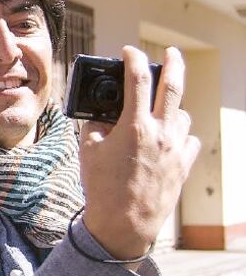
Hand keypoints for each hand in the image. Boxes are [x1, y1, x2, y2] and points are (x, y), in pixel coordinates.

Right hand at [79, 46, 199, 264]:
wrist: (124, 223)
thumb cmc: (101, 187)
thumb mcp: (88, 150)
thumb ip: (96, 124)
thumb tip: (103, 112)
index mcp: (135, 127)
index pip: (137, 80)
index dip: (132, 60)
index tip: (128, 52)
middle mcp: (161, 134)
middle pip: (174, 87)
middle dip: (173, 63)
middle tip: (171, 52)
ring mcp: (176, 149)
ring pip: (182, 115)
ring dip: (170, 108)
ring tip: (157, 112)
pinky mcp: (184, 166)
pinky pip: (188, 140)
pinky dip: (179, 135)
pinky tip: (167, 139)